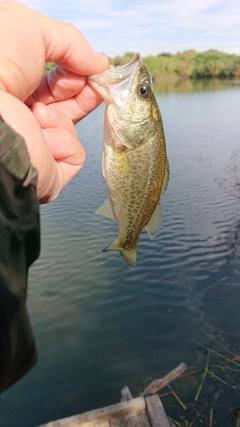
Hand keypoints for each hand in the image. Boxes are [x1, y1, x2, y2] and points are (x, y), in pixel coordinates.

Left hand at [0, 1, 107, 202]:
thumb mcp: (32, 30)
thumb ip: (70, 42)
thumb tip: (99, 62)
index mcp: (15, 90)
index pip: (56, 85)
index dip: (79, 75)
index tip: (97, 69)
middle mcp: (23, 119)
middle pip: (68, 107)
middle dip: (84, 93)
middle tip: (95, 85)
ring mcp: (34, 148)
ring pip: (70, 131)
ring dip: (62, 116)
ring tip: (39, 112)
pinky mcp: (47, 174)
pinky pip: (73, 156)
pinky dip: (63, 142)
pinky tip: (41, 134)